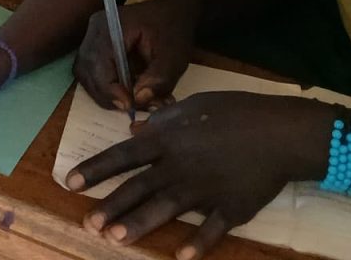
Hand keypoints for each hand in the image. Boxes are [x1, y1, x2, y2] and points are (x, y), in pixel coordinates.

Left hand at [66, 92, 334, 258]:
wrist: (280, 131)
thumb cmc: (234, 112)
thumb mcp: (191, 106)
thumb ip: (161, 120)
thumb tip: (135, 131)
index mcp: (168, 138)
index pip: (123, 155)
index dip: (96, 170)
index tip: (71, 183)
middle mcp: (180, 165)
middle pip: (139, 187)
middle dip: (111, 207)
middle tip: (88, 224)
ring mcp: (205, 188)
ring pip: (166, 209)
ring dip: (139, 225)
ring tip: (115, 239)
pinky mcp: (232, 207)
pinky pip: (211, 229)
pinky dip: (197, 244)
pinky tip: (180, 257)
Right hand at [73, 0, 197, 115]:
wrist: (172, 12)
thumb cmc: (173, 31)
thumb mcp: (175, 57)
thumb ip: (159, 79)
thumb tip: (138, 99)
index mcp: (111, 26)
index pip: (98, 63)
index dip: (109, 89)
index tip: (129, 106)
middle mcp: (95, 29)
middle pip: (86, 70)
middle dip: (106, 94)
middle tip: (130, 107)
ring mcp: (91, 35)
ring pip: (85, 72)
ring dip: (103, 91)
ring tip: (127, 100)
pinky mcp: (95, 43)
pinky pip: (90, 69)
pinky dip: (103, 84)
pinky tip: (122, 89)